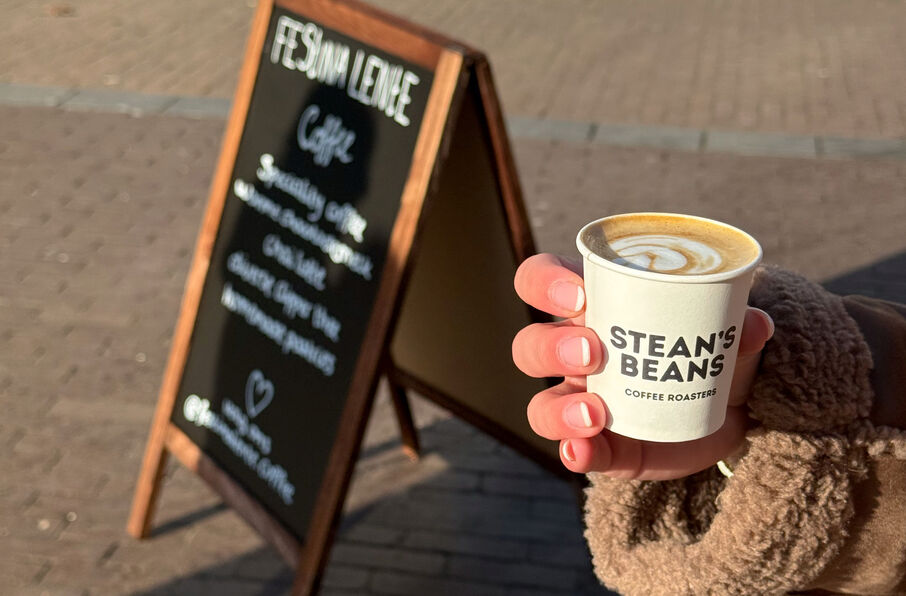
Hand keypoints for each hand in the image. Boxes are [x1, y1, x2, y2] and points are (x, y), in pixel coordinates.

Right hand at [512, 254, 773, 479]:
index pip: (541, 281)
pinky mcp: (600, 447)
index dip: (545, 282)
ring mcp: (581, 403)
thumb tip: (753, 322)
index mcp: (593, 307)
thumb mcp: (723, 332)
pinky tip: (585, 451)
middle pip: (529, 346)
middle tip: (594, 352)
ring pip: (540, 405)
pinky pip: (573, 451)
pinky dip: (575, 452)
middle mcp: (574, 354)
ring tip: (595, 413)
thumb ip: (737, 324)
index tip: (579, 294)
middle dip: (552, 347)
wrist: (728, 415)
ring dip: (559, 408)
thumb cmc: (708, 352)